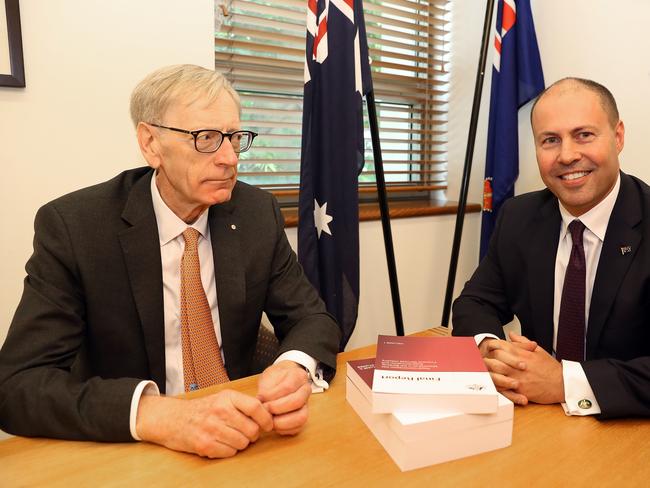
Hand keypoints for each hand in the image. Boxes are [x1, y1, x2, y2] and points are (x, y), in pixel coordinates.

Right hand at [135, 389, 272, 457]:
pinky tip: (222, 443)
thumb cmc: (202, 409)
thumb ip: (243, 404)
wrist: (173, 419)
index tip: (268, 425)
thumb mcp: (222, 398)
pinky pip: (230, 453)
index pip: (256, 407)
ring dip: (241, 443)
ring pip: (243, 443)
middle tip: (246, 433)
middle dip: (253, 435)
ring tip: (232, 437)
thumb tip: (268, 412)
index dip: (266, 418)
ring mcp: (212, 428)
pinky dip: (229, 451)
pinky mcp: (205, 445)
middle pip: (252, 429)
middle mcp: (219, 411)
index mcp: (227, 397)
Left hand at [257, 360, 311, 435]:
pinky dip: (284, 429)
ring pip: (301, 417)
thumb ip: (266, 389)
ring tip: (269, 420)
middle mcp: (306, 390)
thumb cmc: (275, 379)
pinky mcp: (302, 417)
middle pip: (297, 402)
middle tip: (265, 410)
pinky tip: (274, 425)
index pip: (287, 387)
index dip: (272, 396)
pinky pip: (298, 428)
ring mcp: (306, 405)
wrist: (282, 380)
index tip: (260, 399)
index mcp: (299, 376)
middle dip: (278, 409)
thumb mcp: (268, 377)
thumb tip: (261, 403)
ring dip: (282, 422)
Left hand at [482, 332, 564, 404]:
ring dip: (489, 372)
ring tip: (483, 372)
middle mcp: (519, 365)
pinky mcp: (521, 391)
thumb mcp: (538, 351)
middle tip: (481, 359)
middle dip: (487, 358)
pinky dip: (497, 386)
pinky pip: (504, 388)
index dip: (492, 345)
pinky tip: (493, 384)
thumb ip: (523, 342)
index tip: (488, 347)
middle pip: (496, 359)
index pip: (502, 346)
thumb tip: (511, 334)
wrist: (563, 384)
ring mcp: (519, 378)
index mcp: (523, 354)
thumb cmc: (551, 368)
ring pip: (497, 373)